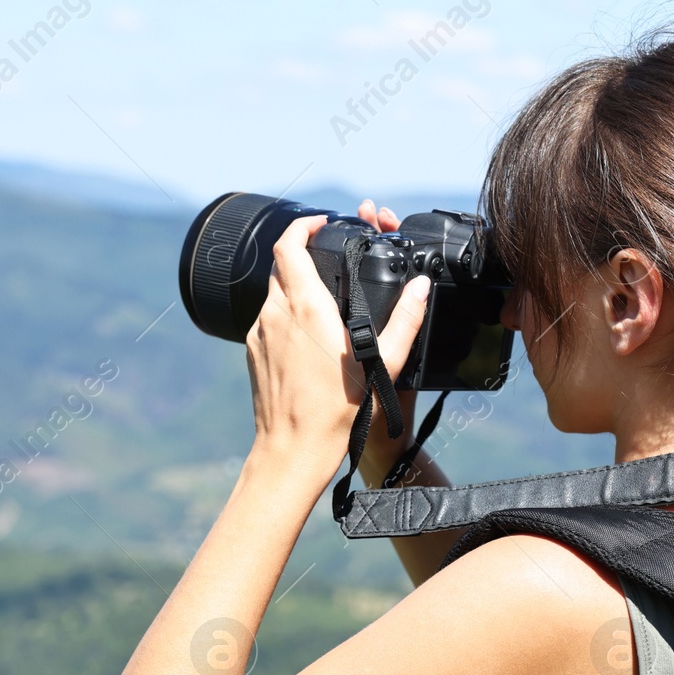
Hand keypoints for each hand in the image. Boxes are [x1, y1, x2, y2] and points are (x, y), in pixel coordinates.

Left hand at [245, 206, 429, 472]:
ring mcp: (259, 332)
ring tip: (323, 297)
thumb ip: (405, 321)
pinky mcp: (251, 350)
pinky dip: (285, 313)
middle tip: (329, 257)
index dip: (304, 226)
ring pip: (272, 291)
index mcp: (305, 307)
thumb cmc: (335, 412)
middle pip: (280, 264)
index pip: (289, 245)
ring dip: (294, 284)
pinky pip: (267, 318)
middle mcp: (275, 313)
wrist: (292, 450)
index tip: (322, 224)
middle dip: (302, 253)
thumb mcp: (382, 364)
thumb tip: (422, 288)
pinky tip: (308, 334)